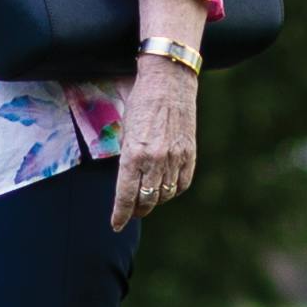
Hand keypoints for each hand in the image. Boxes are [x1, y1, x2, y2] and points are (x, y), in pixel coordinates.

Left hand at [111, 56, 200, 228]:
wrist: (169, 81)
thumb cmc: (141, 102)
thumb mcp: (126, 131)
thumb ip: (127, 158)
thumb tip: (127, 183)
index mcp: (134, 154)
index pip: (126, 195)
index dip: (121, 214)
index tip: (116, 225)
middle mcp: (155, 160)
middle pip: (146, 200)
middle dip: (137, 210)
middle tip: (131, 213)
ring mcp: (175, 158)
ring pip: (164, 195)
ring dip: (154, 201)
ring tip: (147, 200)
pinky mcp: (190, 154)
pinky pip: (182, 184)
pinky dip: (173, 190)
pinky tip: (165, 188)